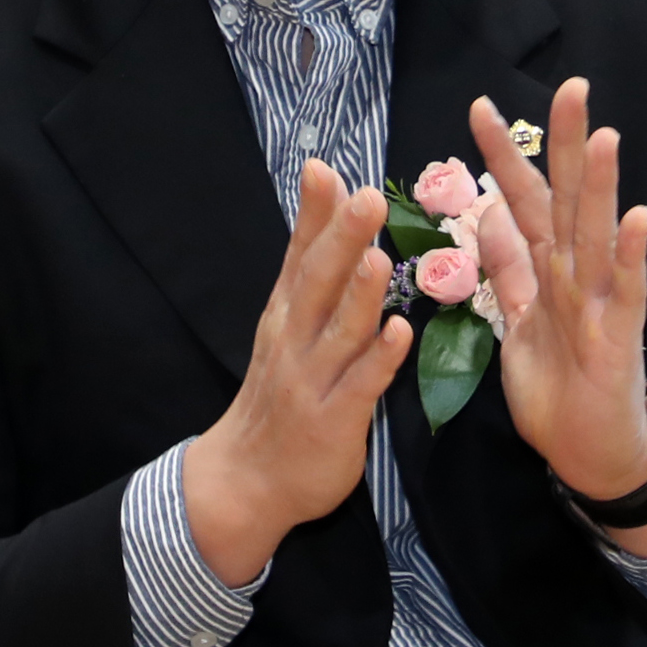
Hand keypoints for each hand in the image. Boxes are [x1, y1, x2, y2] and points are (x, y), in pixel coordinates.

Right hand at [182, 163, 410, 586]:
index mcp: (287, 312)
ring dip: (360, 295)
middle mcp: (294, 338)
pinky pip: (359, 386)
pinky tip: (399, 333)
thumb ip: (311, 267)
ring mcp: (311, 380)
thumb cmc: (281, 392)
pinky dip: (378, 360)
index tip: (324, 168)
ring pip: (339, 331)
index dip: (313, 213)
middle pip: (317, 283)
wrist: (247, 478)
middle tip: (367, 196)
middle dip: (340, 239)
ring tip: (378, 256)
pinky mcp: (333, 420)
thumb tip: (327, 199)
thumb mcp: (288, 324)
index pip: (299, 254)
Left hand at [469, 82, 646, 557]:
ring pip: (599, 234)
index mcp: (546, 268)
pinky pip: (628, 290)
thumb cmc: (556, 384)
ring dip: (603, 186)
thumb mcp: (515, 320)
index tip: (477, 107)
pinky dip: (634, 256)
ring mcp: (602, 300)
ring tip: (603, 136)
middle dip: (565, 144)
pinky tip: (641, 219)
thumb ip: (505, 267)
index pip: (522, 198)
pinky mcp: (621, 335)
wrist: (588, 451)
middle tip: (569, 86)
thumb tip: (486, 214)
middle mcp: (577, 273)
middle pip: (568, 198)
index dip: (500, 155)